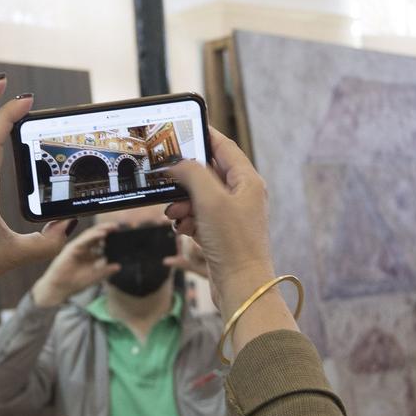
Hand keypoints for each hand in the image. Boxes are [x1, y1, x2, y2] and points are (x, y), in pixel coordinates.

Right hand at [32, 223, 115, 308]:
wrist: (60, 289)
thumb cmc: (74, 283)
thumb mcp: (95, 276)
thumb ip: (106, 271)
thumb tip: (118, 266)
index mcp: (88, 254)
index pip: (100, 242)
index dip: (110, 238)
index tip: (121, 235)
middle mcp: (83, 249)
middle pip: (96, 236)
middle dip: (106, 230)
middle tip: (117, 227)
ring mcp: (76, 248)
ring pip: (89, 235)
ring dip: (101, 230)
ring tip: (111, 227)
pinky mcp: (71, 249)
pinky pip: (83, 240)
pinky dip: (92, 236)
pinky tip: (101, 234)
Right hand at [163, 127, 287, 356]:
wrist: (241, 286)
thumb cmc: (233, 242)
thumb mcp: (209, 199)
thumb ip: (193, 173)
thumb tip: (178, 163)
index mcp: (247, 181)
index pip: (224, 147)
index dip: (203, 135)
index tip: (182, 128)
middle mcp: (242, 195)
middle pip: (208, 173)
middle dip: (185, 179)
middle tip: (168, 182)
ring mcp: (232, 216)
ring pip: (199, 197)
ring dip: (182, 202)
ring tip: (175, 213)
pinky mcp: (221, 234)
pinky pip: (198, 217)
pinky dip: (187, 219)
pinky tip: (183, 229)